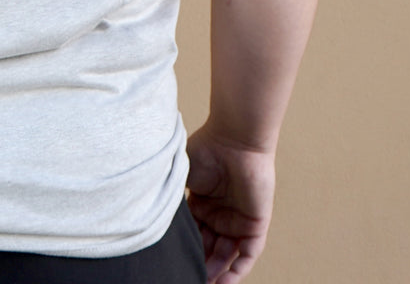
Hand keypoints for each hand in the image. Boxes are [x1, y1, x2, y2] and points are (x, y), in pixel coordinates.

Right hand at [185, 124, 275, 283]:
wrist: (234, 139)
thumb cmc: (206, 150)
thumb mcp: (181, 177)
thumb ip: (171, 196)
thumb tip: (153, 217)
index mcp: (202, 203)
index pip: (193, 233)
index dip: (186, 249)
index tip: (172, 263)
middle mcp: (220, 214)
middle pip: (208, 248)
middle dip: (200, 265)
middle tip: (187, 278)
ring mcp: (238, 220)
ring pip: (227, 255)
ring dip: (216, 272)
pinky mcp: (256, 224)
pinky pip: (247, 254)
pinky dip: (236, 270)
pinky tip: (223, 282)